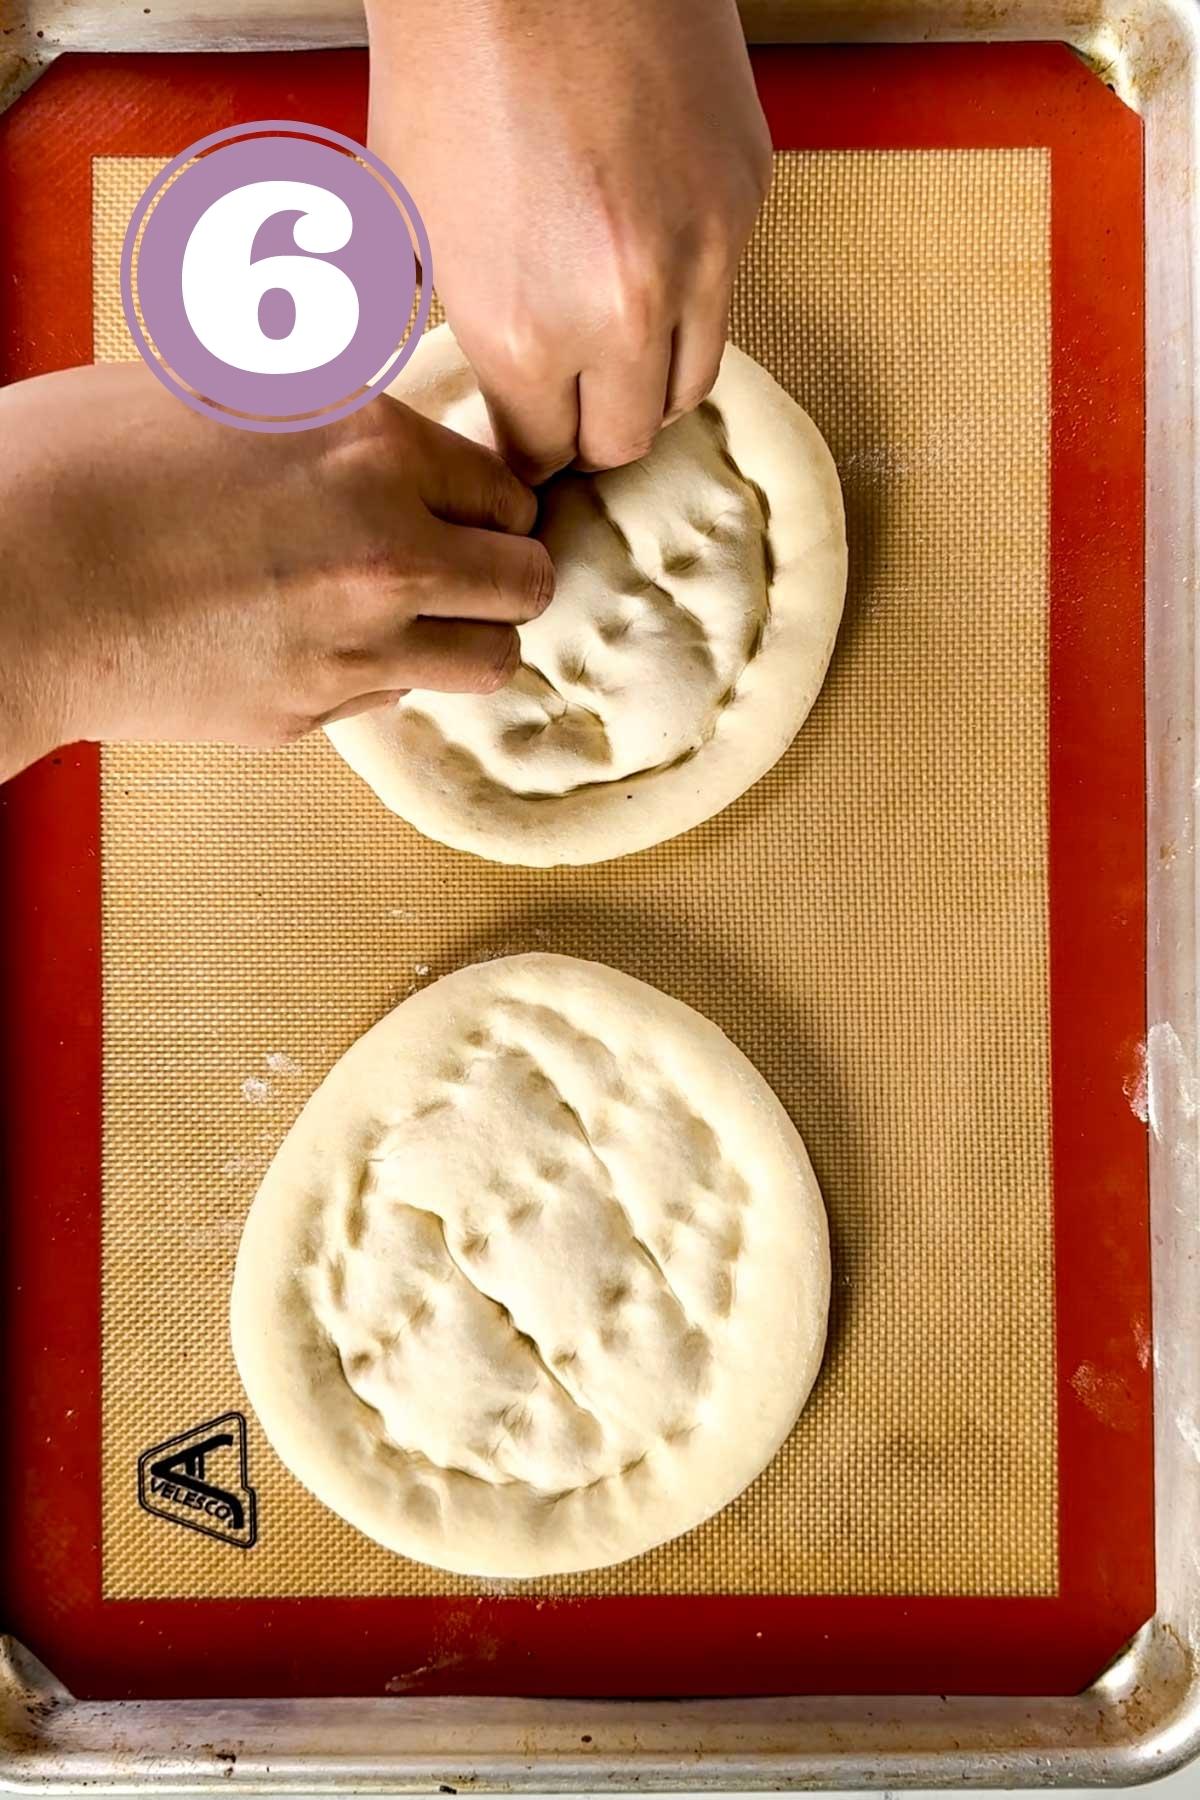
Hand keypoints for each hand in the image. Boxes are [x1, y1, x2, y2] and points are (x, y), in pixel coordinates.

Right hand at [0, 362, 552, 781]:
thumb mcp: (215, 386)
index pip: (507, 489)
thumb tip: (364, 413)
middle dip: (504, 570)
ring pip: (490, 660)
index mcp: (371, 447)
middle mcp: (388, 552)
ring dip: (468, 635)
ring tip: (416, 616)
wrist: (5, 583)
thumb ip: (318, 412)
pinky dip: (384, 675)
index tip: (463, 507)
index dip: (486, 500)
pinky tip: (321, 643)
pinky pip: (396, 700)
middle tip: (462, 564)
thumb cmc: (78, 465)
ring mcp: (355, 647)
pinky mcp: (310, 716)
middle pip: (527, 582)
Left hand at [366, 0, 771, 482]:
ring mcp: (698, 255)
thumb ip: (421, 316)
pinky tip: (644, 241)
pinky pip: (725, 289)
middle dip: (591, 431)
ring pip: (690, 382)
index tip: (525, 437)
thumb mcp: (396, 208)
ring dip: (650, 380)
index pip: (544, 455)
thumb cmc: (449, 60)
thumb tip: (413, 371)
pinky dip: (688, 290)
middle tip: (570, 403)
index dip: (528, 452)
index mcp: (522, 330)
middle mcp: (621, 314)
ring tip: (615, 341)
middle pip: (625, 441)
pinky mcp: (744, 197)